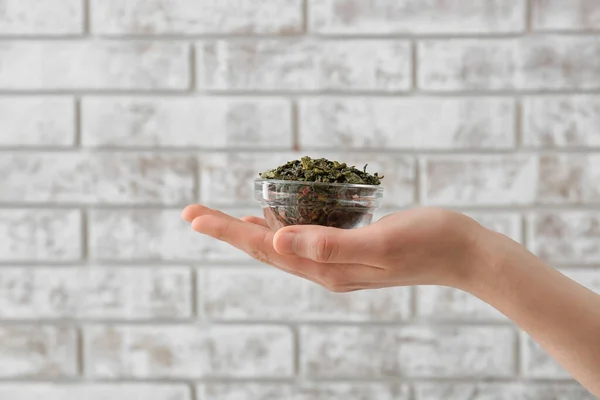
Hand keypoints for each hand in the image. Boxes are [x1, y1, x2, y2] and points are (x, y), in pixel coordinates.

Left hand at [182, 205, 487, 291]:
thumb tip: (278, 239)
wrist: (464, 253)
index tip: (193, 215)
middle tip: (192, 213)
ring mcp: (338, 263)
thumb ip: (330, 244)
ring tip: (221, 219)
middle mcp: (326, 270)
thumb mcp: (381, 241)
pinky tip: (273, 220)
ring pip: (281, 248)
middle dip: (227, 231)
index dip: (227, 231)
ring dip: (249, 232)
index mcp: (328, 269)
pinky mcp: (350, 252)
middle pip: (265, 249)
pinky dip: (279, 230)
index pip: (266, 248)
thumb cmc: (429, 241)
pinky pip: (303, 243)